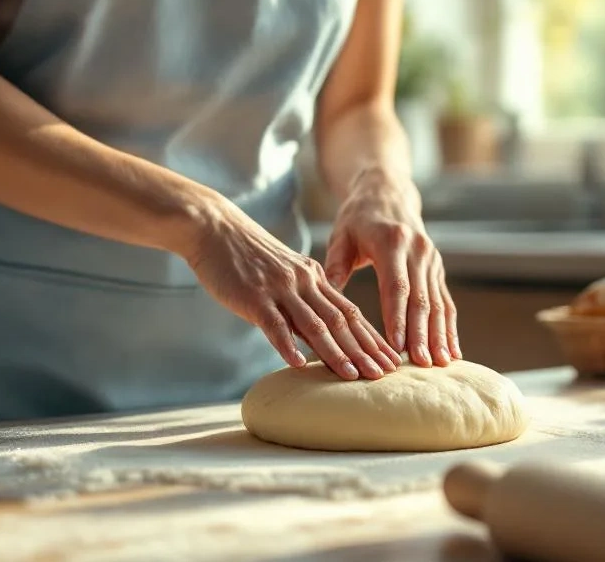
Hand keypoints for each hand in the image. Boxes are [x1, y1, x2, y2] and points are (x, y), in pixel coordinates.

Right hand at [182, 195, 400, 379]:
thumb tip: (318, 331)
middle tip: (384, 375)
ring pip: (314, 324)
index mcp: (313, 277)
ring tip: (352, 376)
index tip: (390, 361)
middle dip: (364, 351)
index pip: (350, 312)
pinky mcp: (254, 296)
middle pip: (341, 321)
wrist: (214, 228)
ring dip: (335, 353)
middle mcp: (303, 282)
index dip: (372, 338)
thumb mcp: (284, 273)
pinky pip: (274, 324)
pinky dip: (287, 345)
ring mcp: (279, 289)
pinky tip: (298, 364)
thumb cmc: (246, 255)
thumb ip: (303, 298)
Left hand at [322, 170, 460, 366]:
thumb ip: (335, 268)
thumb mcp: (340, 237)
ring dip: (440, 335)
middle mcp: (417, 250)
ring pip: (438, 303)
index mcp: (391, 241)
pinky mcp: (437, 267)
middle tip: (421, 365)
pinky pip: (445, 301)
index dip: (397, 318)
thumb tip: (326, 302)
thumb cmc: (356, 219)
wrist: (386, 193)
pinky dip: (449, 327)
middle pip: (421, 299)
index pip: (396, 286)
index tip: (396, 346)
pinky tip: (452, 351)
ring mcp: (431, 259)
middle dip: (422, 334)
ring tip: (441, 365)